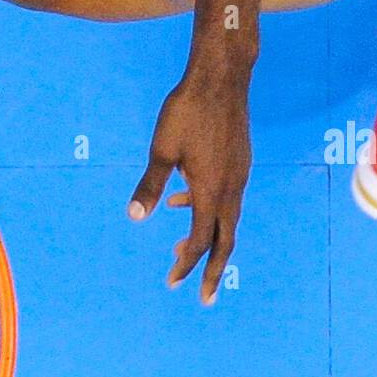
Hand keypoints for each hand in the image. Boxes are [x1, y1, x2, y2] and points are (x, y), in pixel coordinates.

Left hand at [129, 68, 252, 303]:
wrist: (221, 78)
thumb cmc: (187, 110)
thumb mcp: (161, 149)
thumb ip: (150, 185)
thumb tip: (136, 217)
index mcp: (211, 190)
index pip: (200, 240)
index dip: (186, 264)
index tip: (172, 282)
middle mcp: (231, 187)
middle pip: (225, 239)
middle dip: (214, 270)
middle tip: (205, 298)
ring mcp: (239, 173)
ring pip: (228, 218)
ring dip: (210, 237)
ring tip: (182, 245)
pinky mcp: (240, 160)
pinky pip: (228, 196)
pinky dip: (210, 209)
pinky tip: (186, 196)